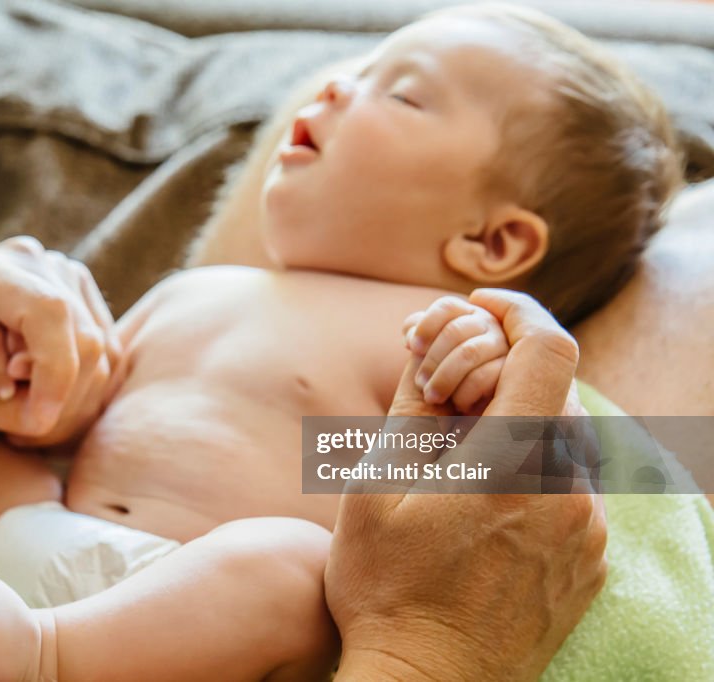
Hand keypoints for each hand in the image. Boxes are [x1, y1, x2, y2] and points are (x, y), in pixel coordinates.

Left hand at [0, 237, 119, 439]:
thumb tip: (42, 416)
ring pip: (100, 352)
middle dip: (57, 398)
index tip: (35, 424)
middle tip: (13, 429)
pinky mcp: (79, 295)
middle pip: (83, 338)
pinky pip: (103, 354)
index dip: (54, 374)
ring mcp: (60, 273)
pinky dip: (76, 392)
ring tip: (15, 414)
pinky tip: (35, 403)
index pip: (48, 314)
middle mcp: (29, 260)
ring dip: (64, 399)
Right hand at [326, 289, 605, 681]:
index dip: (515, 310)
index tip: (478, 306)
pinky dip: (533, 468)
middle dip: (500, 371)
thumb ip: (412, 405)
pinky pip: (570, 488)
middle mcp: (566, 491)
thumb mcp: (376, 486)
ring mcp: (586, 532)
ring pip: (561, 439)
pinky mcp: (589, 563)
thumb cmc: (387, 589)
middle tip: (442, 387)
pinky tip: (482, 499)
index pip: (547, 348)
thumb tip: (429, 346)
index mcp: (512, 463)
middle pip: (552, 391)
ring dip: (515, 422)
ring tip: (456, 453)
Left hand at [402, 295, 508, 414]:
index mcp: (465, 321)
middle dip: (432, 358)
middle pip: (456, 329)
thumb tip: (413, 326)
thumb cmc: (431, 401)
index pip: (448, 307)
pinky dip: (466, 392)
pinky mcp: (513, 378)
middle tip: (420, 383)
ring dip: (444, 377)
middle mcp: (488, 330)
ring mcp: (505, 352)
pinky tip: (460, 405)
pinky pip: (487, 374)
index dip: (427, 324)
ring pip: (469, 352)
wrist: (448, 436)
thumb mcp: (419, 366)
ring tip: (432, 396)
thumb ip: (418, 338)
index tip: (412, 347)